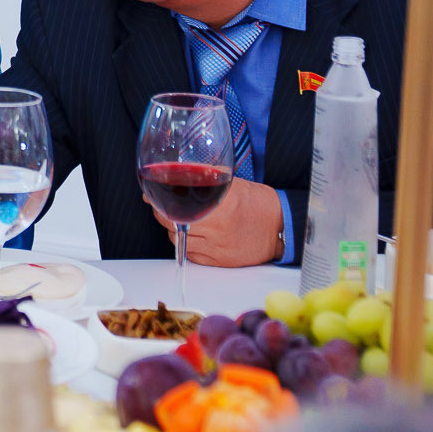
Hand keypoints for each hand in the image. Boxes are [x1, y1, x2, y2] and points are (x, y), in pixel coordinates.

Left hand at [146, 177, 283, 266]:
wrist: (281, 227)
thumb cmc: (257, 203)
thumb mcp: (233, 184)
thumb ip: (206, 178)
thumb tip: (177, 171)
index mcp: (222, 204)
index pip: (177, 205)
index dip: (158, 201)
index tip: (151, 196)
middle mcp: (218, 226)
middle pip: (172, 223)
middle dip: (162, 214)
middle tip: (162, 207)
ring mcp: (218, 246)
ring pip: (178, 240)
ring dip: (174, 229)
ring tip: (182, 220)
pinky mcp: (220, 260)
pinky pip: (190, 254)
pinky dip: (187, 244)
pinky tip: (194, 235)